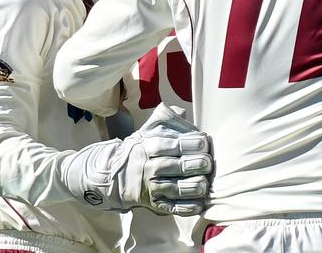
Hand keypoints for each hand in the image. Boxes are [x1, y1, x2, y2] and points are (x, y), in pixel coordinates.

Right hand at [62, 105, 212, 215]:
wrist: (113, 175)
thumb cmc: (140, 151)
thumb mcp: (147, 132)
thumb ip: (166, 120)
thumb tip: (182, 111)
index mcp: (150, 148)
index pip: (174, 145)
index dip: (193, 144)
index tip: (204, 143)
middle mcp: (151, 168)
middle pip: (179, 167)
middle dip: (199, 165)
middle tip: (208, 163)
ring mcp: (152, 188)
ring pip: (179, 189)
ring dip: (196, 186)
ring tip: (205, 182)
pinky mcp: (154, 204)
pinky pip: (173, 208)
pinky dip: (188, 207)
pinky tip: (200, 202)